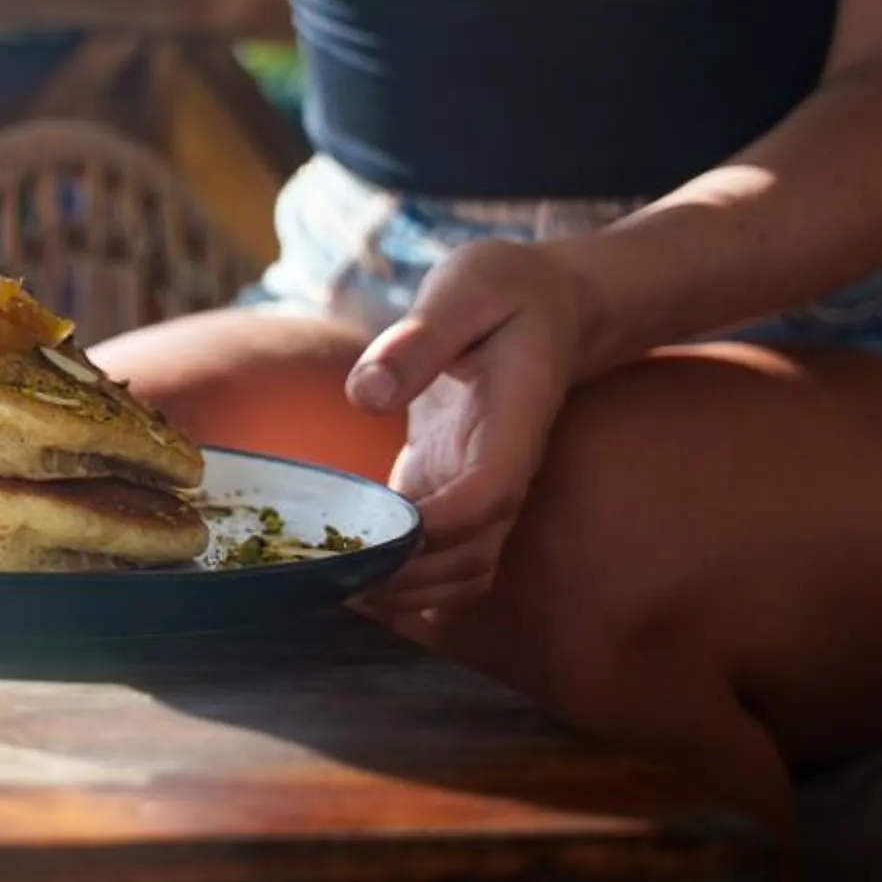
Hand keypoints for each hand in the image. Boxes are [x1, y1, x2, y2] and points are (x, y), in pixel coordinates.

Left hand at [344, 239, 590, 615]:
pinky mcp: (448, 487)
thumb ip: (419, 339)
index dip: (441, 525)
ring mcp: (478, 487)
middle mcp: (502, 470)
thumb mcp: (465, 290)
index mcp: (512, 424)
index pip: (489, 495)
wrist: (550, 305)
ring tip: (332, 586)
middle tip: (334, 577)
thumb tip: (366, 394)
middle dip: (411, 578)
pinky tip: (342, 575)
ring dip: (406, 591)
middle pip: (473, 555)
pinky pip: (434, 554)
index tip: (381, 532)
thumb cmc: (506, 291)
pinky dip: (397, 574)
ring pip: (459, 570)